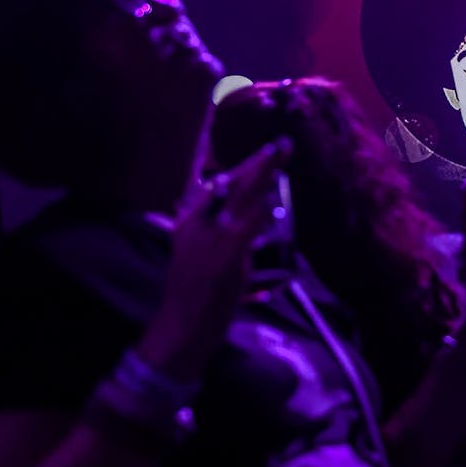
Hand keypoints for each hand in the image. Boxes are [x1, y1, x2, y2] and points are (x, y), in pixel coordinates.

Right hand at [138, 139, 291, 379]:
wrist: (183, 322)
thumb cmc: (191, 291)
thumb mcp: (192, 251)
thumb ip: (205, 228)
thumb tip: (221, 207)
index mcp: (189, 221)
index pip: (217, 185)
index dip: (242, 167)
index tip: (263, 152)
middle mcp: (198, 222)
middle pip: (232, 183)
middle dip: (260, 162)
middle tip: (282, 144)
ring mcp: (212, 236)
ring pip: (242, 197)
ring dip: (264, 177)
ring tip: (281, 157)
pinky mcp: (226, 254)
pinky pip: (247, 226)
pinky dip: (261, 211)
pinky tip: (274, 201)